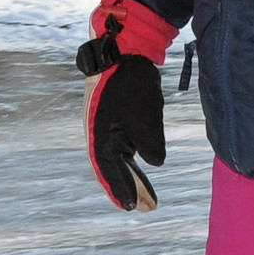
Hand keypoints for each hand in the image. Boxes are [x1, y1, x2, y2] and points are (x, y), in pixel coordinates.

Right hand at [76, 0, 177, 210]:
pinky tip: (143, 170)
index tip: (133, 207)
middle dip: (129, 188)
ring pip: (118, 157)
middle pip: (112, 167)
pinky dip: (132, 161)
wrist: (123, 46)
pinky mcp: (115, 116)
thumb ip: (149, 139)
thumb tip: (154, 162)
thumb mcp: (144, 109)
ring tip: (149, 198)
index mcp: (99, 130)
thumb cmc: (130, 77)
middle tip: (147, 208)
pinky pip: (123, 145)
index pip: (107, 167)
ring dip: (132, 177)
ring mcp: (106, 123)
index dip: (120, 188)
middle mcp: (98, 130)